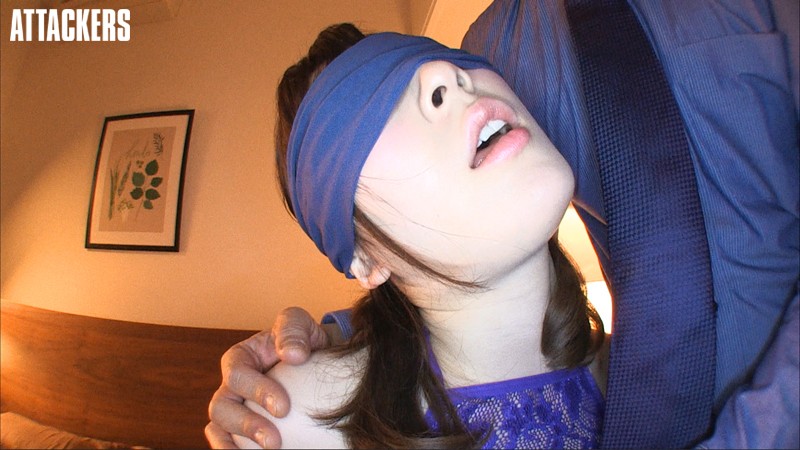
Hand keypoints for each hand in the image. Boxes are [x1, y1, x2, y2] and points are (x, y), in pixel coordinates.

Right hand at [205, 307, 333, 447]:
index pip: (237, 374)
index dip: (256, 391)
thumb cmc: (304, 341)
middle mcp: (232, 386)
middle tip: (274, 441)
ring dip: (236, 445)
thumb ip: (293, 331)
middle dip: (245, 425)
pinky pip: (230, 443)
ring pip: (220, 429)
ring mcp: (235, 408)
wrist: (317, 361)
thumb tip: (293, 355)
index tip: (283, 408)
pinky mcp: (244, 429)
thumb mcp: (300, 325)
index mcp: (240, 358)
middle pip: (221, 407)